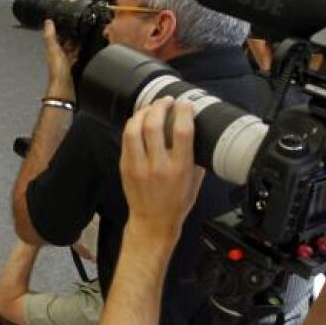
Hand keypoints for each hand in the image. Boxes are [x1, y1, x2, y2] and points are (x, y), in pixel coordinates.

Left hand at [43, 19, 77, 98]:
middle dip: (70, 35)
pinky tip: (84, 51)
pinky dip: (80, 53)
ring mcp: (66, 62)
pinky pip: (76, 57)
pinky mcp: (73, 68)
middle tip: (78, 27)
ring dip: (76, 43)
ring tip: (83, 36)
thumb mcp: (53, 49)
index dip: (61, 28)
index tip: (65, 21)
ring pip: (71, 49)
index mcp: (52, 49)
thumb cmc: (57, 71)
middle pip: (65, 42)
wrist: (64, 87)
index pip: (56, 36)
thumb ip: (50, 36)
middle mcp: (58, 55)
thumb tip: (47, 22)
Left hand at [120, 98, 204, 247]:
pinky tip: (139, 121)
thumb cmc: (176, 203)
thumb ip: (197, 157)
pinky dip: (132, 126)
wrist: (153, 222)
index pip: (182, 132)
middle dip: (160, 106)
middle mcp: (158, 166)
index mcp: (179, 168)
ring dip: (142, 113)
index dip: (184, 112)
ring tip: (150, 108)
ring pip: (134, 129)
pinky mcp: (125, 167)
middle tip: (166, 102)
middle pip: (154, 125)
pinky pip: (126, 139)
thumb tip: (200, 133)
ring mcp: (138, 166)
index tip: (186, 104)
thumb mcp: (195, 181)